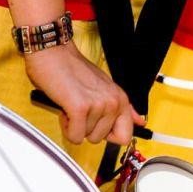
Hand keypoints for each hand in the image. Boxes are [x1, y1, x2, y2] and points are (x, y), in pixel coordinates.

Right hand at [25, 44, 143, 144]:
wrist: (53, 52)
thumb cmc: (73, 68)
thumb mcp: (105, 87)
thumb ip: (124, 107)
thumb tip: (139, 121)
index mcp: (121, 98)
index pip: (125, 136)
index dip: (108, 136)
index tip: (97, 124)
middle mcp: (113, 102)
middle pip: (101, 139)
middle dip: (86, 128)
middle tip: (80, 109)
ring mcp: (98, 105)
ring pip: (85, 137)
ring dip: (74, 124)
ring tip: (71, 104)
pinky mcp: (80, 108)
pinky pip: (75, 136)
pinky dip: (66, 127)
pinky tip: (66, 110)